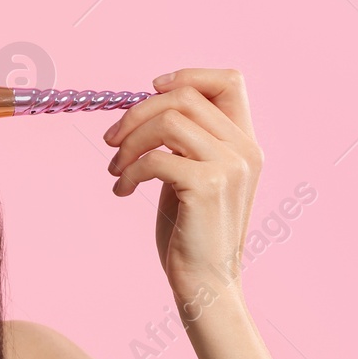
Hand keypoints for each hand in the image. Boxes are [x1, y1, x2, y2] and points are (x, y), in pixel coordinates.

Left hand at [102, 68, 261, 303]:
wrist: (206, 283)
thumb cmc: (192, 233)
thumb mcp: (194, 176)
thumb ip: (186, 142)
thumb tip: (146, 106)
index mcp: (246, 143)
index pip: (230, 81)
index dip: (187, 75)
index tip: (150, 89)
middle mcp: (245, 149)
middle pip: (184, 97)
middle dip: (136, 113)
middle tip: (111, 141)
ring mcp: (230, 166)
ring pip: (167, 120)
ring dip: (129, 142)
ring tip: (115, 170)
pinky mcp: (207, 186)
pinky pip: (155, 158)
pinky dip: (128, 172)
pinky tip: (122, 191)